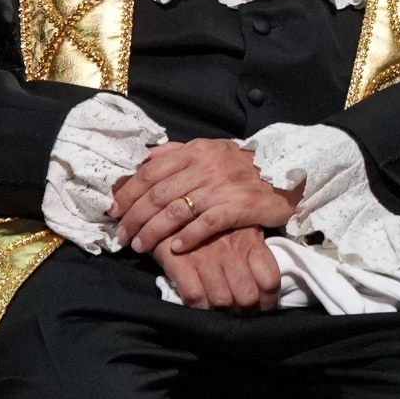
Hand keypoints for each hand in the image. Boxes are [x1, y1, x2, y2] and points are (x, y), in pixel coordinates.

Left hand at [111, 138, 296, 257]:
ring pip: (177, 210)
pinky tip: (174, 248)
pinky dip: (188, 237)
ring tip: (139, 245)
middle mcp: (205, 167)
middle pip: (159, 193)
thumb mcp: (210, 150)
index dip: (129, 191)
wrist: (286, 173)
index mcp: (195, 151)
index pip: (151, 171)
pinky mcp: (238, 207)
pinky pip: (207, 224)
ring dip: (154, 230)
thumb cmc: (243, 165)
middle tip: (121, 234)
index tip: (114, 209)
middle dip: (135, 216)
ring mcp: (221, 187)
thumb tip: (147, 157)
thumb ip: (178, 153)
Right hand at [155, 227, 283, 311]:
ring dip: (221, 310)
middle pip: (247, 297)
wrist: (167, 202)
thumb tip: (266, 280)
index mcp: (249, 241)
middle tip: (238, 311)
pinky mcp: (180, 262)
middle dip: (244, 311)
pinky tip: (199, 301)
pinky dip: (198, 305)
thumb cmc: (210, 219)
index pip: (269, 280)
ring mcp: (205, 257)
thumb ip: (254, 248)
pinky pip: (195, 296)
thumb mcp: (240, 224)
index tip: (261, 306)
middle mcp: (231, 251)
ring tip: (218, 308)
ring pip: (222, 300)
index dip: (268, 301)